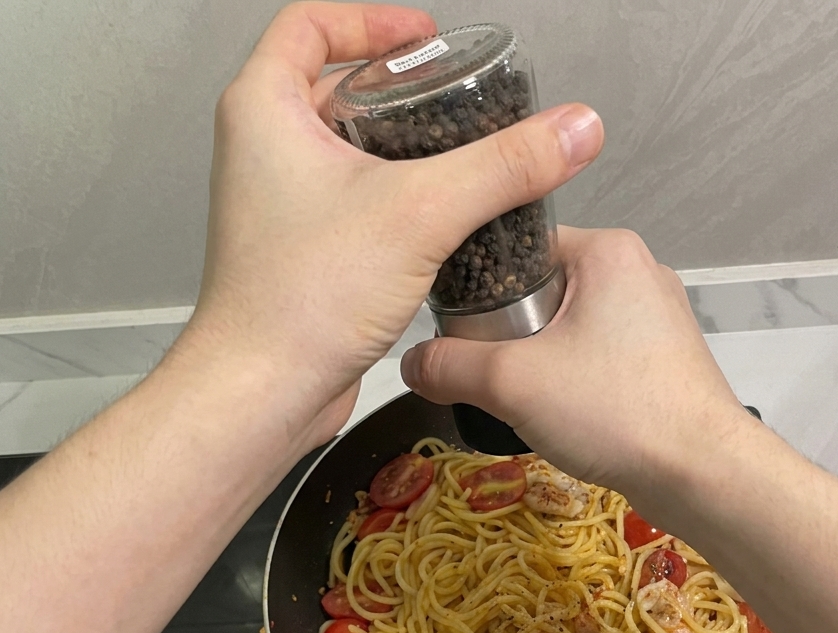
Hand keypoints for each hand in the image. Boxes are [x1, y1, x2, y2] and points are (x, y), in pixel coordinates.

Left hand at [184, 2, 603, 449]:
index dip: (372, 21)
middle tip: (452, 100)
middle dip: (395, 87)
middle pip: (330, 87)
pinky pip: (348, 204)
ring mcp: (278, 206)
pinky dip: (390, 199)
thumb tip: (575, 129)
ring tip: (456, 158)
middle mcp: (262, 152)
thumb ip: (504, 166)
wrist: (265, 391)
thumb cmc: (304, 299)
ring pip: (342, 151)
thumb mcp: (421, 213)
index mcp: (264, 111)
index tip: (426, 40)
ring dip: (397, 149)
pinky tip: (437, 222)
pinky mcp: (300, 252)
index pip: (310, 25)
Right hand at [401, 226, 752, 518]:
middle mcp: (637, 270)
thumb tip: (408, 365)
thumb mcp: (510, 382)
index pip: (518, 245)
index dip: (476, 282)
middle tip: (478, 368)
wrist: (702, 473)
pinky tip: (558, 411)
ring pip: (570, 324)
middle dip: (506, 328)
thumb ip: (448, 366)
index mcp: (606, 249)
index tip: (449, 322)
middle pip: (542, 286)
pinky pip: (599, 354)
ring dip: (537, 357)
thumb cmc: (612, 409)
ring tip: (514, 395)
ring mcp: (657, 317)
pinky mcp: (665, 359)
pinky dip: (572, 377)